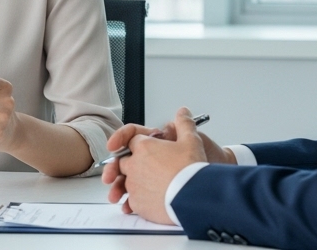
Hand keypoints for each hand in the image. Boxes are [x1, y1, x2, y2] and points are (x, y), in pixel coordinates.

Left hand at [103, 116, 234, 206]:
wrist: (194, 197)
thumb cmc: (191, 170)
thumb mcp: (191, 140)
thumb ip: (184, 124)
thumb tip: (183, 112)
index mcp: (144, 147)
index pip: (130, 140)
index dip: (132, 141)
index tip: (128, 145)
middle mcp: (134, 165)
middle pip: (122, 161)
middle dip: (127, 163)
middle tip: (136, 168)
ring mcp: (134, 185)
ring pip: (124, 183)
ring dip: (129, 184)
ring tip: (141, 188)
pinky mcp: (138, 203)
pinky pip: (131, 201)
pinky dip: (136, 201)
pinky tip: (144, 202)